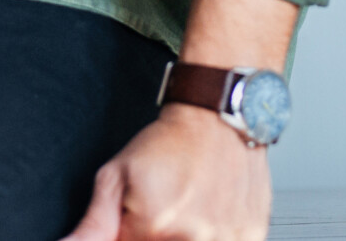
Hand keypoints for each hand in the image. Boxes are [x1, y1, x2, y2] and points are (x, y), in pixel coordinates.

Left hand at [63, 103, 270, 240]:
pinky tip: (208, 213)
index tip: (133, 221)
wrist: (218, 117)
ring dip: (181, 234)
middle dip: (153, 235)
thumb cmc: (170, 144)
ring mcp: (225, 240)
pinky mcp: (250, 237)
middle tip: (162, 210)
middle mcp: (191, 239)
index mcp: (152, 228)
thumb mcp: (116, 177)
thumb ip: (95, 223)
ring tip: (186, 208)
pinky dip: (211, 233)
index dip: (128, 234)